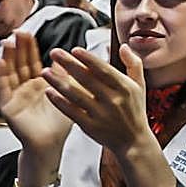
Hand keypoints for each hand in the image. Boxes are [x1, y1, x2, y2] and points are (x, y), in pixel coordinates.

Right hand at [0, 33, 71, 159]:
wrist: (52, 143)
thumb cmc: (61, 121)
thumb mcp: (68, 92)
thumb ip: (69, 74)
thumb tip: (77, 53)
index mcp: (39, 83)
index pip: (32, 61)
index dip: (29, 47)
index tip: (29, 32)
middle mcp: (25, 88)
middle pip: (19, 64)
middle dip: (18, 48)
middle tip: (18, 31)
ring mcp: (15, 96)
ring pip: (9, 73)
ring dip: (7, 58)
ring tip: (8, 42)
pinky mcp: (8, 106)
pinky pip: (2, 89)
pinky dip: (0, 76)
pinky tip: (0, 63)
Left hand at [41, 45, 155, 160]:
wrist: (133, 141)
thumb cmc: (135, 110)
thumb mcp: (140, 85)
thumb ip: (133, 64)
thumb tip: (123, 46)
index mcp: (124, 87)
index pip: (103, 69)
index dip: (88, 59)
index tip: (75, 49)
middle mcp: (113, 100)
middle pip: (86, 79)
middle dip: (68, 64)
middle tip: (54, 52)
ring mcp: (100, 114)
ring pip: (75, 95)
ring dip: (58, 82)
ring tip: (45, 71)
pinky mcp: (90, 126)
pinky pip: (71, 112)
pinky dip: (59, 102)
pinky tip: (49, 92)